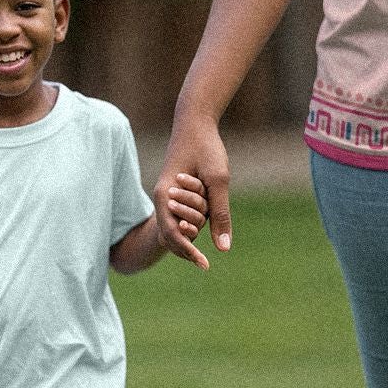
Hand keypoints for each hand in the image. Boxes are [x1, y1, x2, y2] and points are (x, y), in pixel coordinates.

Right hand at [155, 123, 230, 268]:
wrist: (196, 122)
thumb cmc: (206, 148)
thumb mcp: (218, 180)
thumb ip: (220, 214)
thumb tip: (224, 248)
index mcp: (164, 195)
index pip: (172, 235)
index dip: (188, 252)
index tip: (206, 265)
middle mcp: (163, 198)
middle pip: (177, 232)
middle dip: (195, 231)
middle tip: (209, 206)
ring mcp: (170, 195)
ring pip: (185, 223)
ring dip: (200, 217)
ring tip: (209, 190)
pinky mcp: (179, 192)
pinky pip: (189, 212)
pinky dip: (201, 211)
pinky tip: (210, 202)